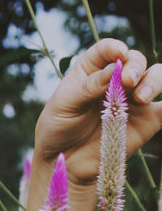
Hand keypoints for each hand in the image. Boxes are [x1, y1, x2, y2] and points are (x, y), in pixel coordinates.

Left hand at [34, 39, 161, 187]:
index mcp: (92, 69)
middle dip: (135, 66)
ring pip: (156, 77)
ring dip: (154, 81)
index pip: (107, 50)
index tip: (119, 55)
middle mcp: (116, 80)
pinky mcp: (147, 120)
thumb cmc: (58, 127)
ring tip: (140, 97)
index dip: (115, 48)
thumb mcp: (64, 104)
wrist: (66, 161)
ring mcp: (133, 99)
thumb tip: (114, 69)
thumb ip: (89, 86)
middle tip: (128, 81)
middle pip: (136, 60)